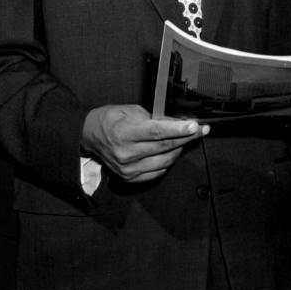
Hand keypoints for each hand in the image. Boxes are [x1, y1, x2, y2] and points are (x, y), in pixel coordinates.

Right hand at [81, 105, 207, 182]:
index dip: (177, 129)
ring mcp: (128, 169)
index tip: (194, 126)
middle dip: (186, 137)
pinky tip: (170, 151)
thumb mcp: (130, 111)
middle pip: (164, 147)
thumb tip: (177, 123)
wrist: (89, 136)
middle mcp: (126, 154)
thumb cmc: (110, 120)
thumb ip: (153, 118)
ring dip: (179, 149)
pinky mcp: (130, 178)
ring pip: (164, 161)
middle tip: (201, 130)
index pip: (156, 132)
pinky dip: (168, 161)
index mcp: (124, 133)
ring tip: (184, 139)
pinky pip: (158, 171)